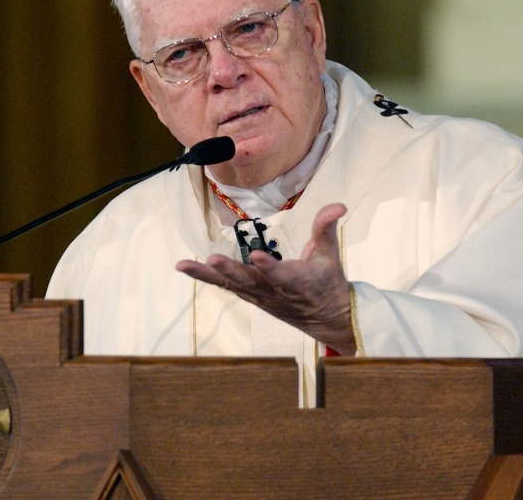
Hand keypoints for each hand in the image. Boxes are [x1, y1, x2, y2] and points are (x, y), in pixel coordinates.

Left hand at [176, 203, 355, 354]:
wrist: (326, 318)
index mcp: (298, 282)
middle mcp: (274, 292)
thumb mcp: (331, 255)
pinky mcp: (249, 295)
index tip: (257, 257)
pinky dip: (205, 277)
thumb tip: (338, 204)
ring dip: (207, 275)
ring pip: (231, 284)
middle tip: (212, 260)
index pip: (282, 275)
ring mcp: (259, 296)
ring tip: (183, 265)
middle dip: (231, 272)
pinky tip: (185, 267)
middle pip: (249, 282)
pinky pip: (225, 285)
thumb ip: (326, 228)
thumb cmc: (327, 281)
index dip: (270, 268)